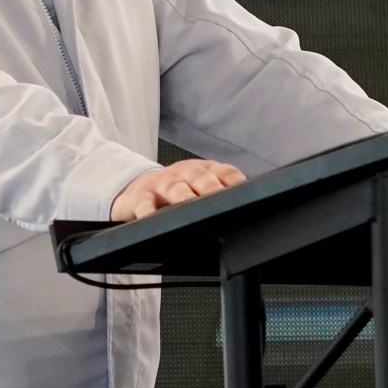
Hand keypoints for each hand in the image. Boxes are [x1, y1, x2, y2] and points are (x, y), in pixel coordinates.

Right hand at [111, 158, 246, 221]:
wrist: (137, 189)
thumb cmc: (177, 192)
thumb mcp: (199, 190)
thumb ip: (219, 198)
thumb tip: (250, 213)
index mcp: (205, 170)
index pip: (226, 172)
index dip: (236, 182)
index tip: (246, 195)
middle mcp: (186, 172)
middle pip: (201, 177)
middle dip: (212, 188)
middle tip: (220, 203)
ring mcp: (163, 182)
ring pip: (175, 187)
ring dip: (183, 196)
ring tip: (189, 207)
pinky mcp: (141, 196)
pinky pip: (144, 203)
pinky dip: (147, 211)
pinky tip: (151, 217)